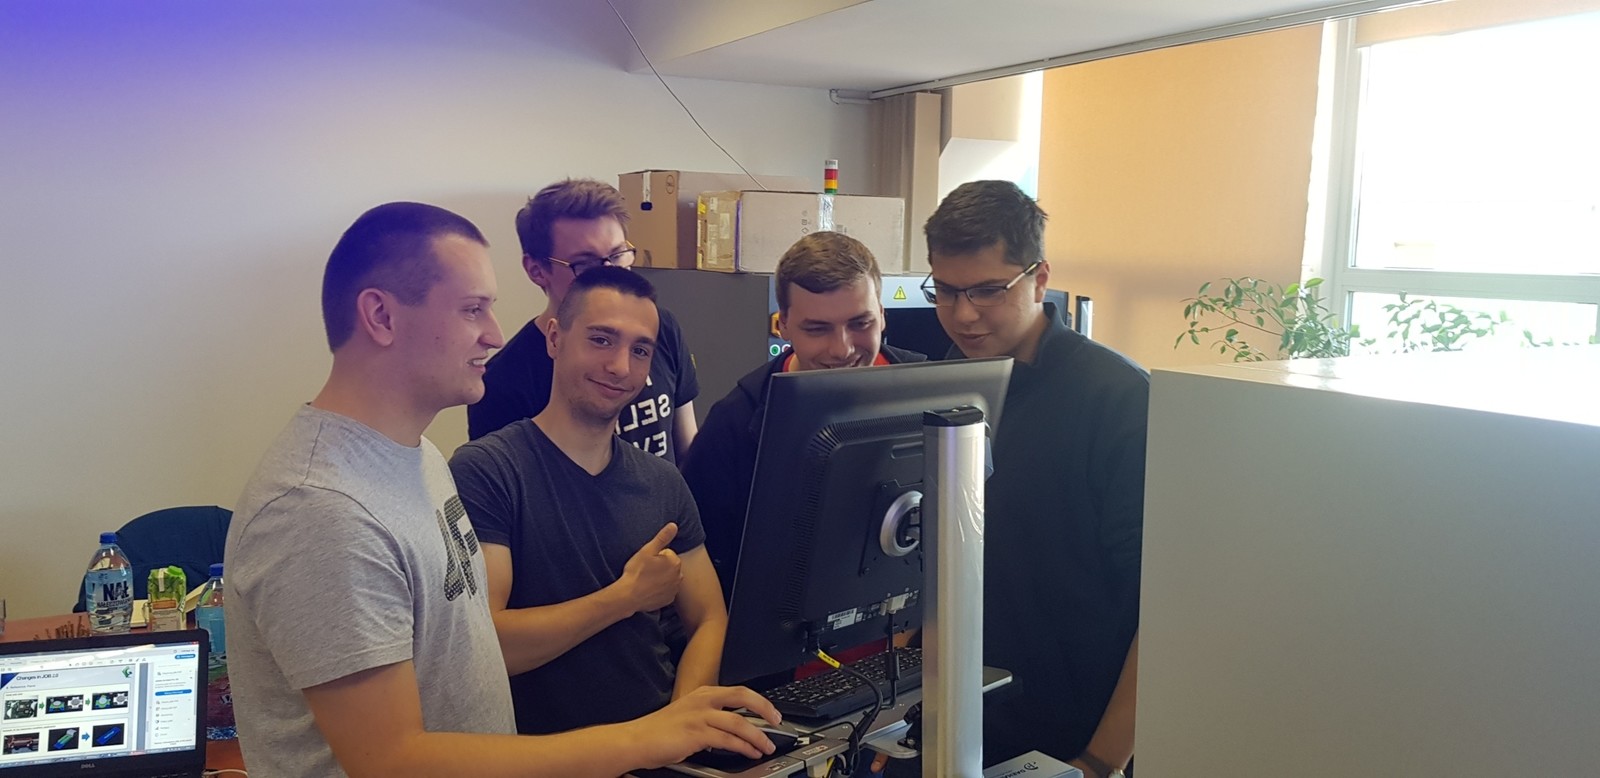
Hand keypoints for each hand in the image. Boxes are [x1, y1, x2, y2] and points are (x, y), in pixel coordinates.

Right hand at [615, 522, 682, 613]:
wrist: (628, 596)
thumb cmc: (636, 572)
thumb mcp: (648, 550)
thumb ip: (662, 537)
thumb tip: (674, 525)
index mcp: (675, 562)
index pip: (667, 553)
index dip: (655, 556)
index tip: (647, 562)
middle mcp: (679, 576)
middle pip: (668, 566)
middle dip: (659, 567)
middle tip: (645, 571)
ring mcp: (674, 589)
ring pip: (667, 578)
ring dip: (660, 578)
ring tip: (646, 580)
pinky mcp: (668, 600)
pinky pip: (665, 591)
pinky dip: (659, 590)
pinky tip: (648, 590)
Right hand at [627, 685, 782, 766]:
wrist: (636, 740)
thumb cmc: (658, 732)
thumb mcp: (688, 716)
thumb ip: (710, 717)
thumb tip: (733, 728)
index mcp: (702, 694)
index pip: (738, 691)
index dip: (759, 700)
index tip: (771, 711)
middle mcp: (703, 700)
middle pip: (743, 697)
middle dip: (765, 709)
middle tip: (777, 721)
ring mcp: (700, 716)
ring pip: (739, 723)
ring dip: (758, 736)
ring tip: (766, 746)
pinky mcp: (697, 733)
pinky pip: (728, 740)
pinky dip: (744, 746)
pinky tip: (750, 752)